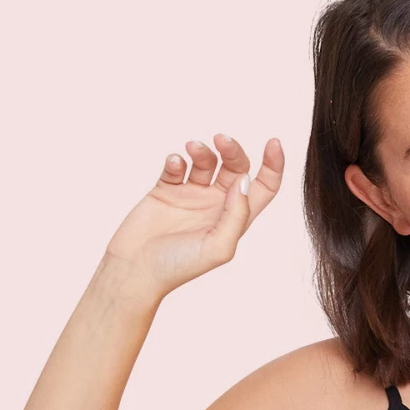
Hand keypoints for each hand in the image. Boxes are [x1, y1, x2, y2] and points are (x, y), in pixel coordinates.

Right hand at [103, 134, 284, 295]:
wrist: (136, 269)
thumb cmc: (178, 267)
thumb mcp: (218, 247)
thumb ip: (236, 215)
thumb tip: (243, 181)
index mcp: (235, 219)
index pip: (263, 187)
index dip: (273, 165)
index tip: (273, 142)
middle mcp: (216, 205)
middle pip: (235, 167)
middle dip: (232, 150)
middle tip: (221, 140)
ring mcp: (191, 196)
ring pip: (206, 161)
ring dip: (203, 150)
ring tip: (192, 148)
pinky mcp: (166, 190)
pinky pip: (176, 165)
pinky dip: (176, 159)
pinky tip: (174, 164)